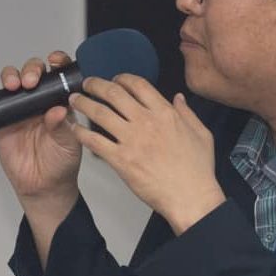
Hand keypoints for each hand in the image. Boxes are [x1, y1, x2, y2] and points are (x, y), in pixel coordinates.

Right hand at [0, 52, 81, 202]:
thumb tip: (57, 111)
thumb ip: (62, 127)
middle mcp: (38, 101)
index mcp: (58, 101)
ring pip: (10, 82)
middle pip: (31, 72)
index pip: (57, 75)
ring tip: (12, 85)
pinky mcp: (0, 121)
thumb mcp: (68, 144)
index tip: (54, 60)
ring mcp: (18, 109)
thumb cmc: (61, 163)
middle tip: (30, 83)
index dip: (56, 62)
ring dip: (9, 77)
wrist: (43, 186)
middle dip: (30, 70)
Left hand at [68, 75, 224, 232]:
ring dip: (83, 103)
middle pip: (114, 93)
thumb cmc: (198, 170)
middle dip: (96, 85)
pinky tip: (74, 129)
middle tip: (87, 84)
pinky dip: (81, 132)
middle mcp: (146, 122)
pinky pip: (94, 141)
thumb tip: (178, 97)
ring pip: (99, 113)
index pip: (138, 85)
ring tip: (74, 100)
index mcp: (165, 113)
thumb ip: (187, 112)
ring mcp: (132, 140)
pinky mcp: (121, 160)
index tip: (114, 79)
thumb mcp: (201, 134)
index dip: (122, 78)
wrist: (190, 197)